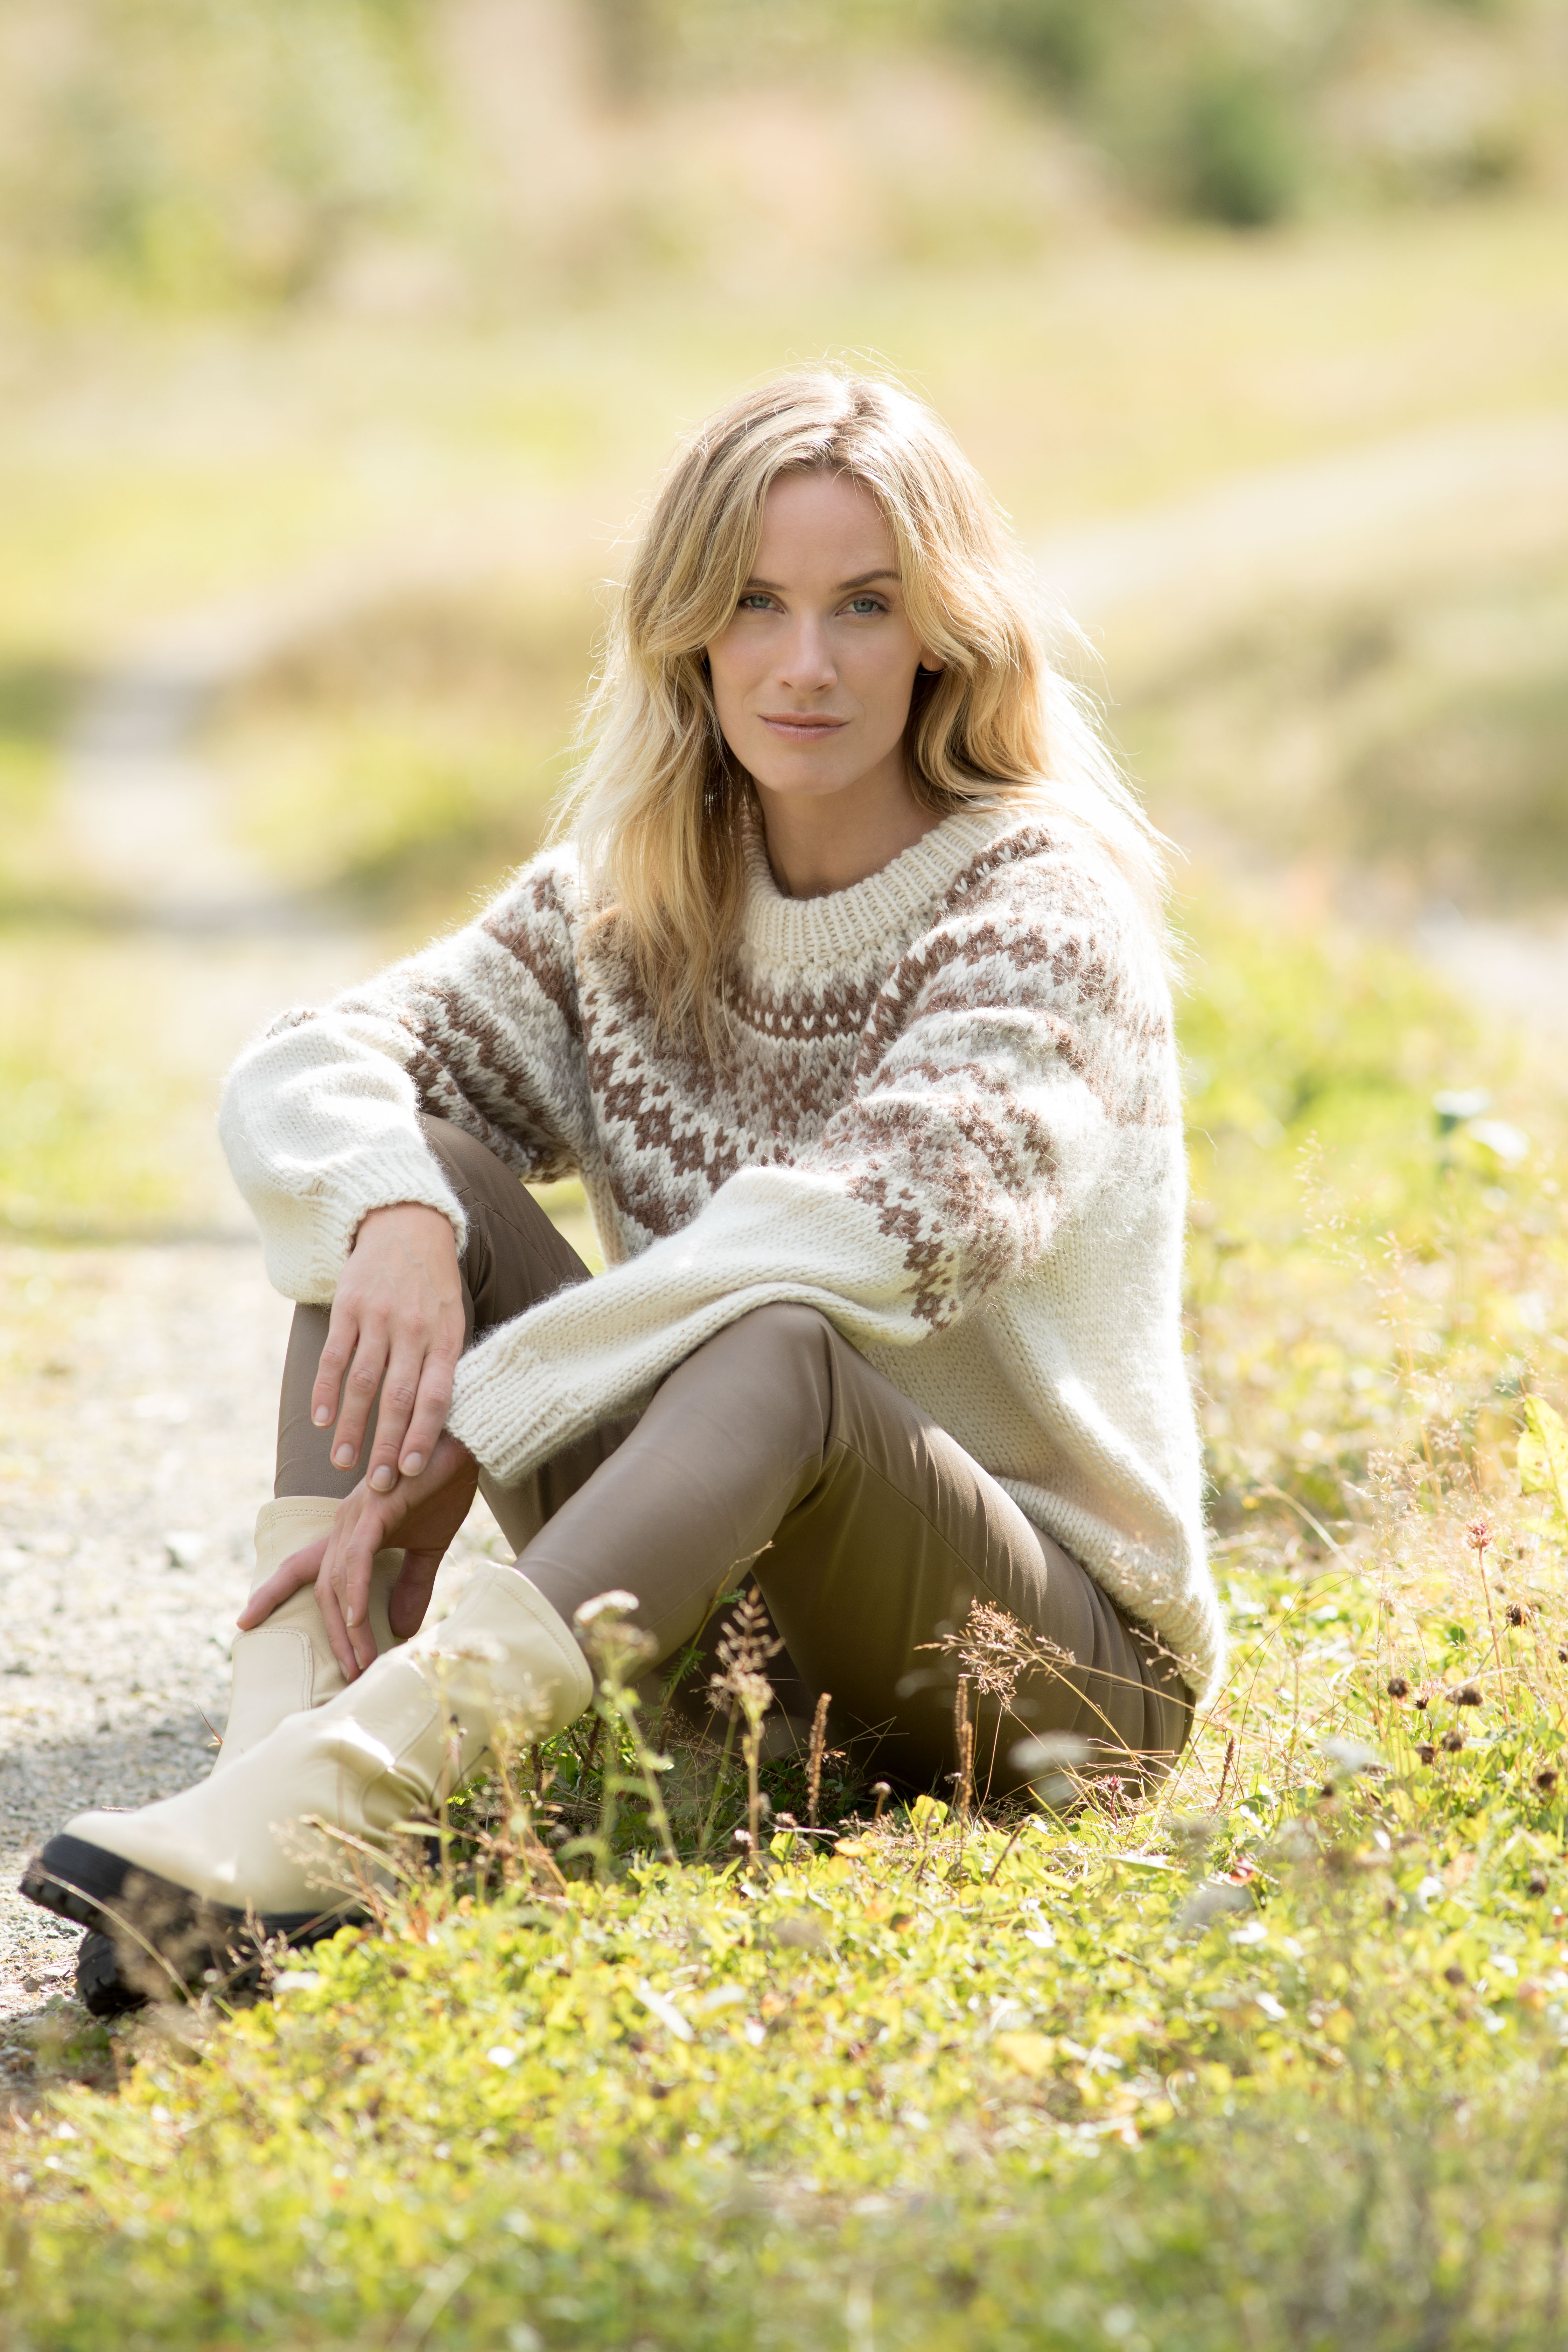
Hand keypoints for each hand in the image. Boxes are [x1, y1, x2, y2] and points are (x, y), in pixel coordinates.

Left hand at [238, 1433, 480, 1679]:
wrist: (468, 1443)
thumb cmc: (444, 1487)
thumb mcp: (428, 1548)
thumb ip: (411, 1586)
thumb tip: (400, 1629)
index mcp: (349, 1531)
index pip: (300, 1568)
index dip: (270, 1593)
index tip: (244, 1622)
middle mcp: (343, 1524)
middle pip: (321, 1589)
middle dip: (331, 1635)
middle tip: (347, 1673)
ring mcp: (357, 1516)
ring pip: (338, 1582)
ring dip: (349, 1627)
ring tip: (363, 1663)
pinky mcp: (377, 1510)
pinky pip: (357, 1559)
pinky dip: (356, 1591)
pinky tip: (360, 1620)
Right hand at [314, 1201, 464, 1494]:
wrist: (407, 1225)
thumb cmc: (434, 1286)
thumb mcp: (454, 1320)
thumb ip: (445, 1365)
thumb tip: (443, 1424)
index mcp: (446, 1337)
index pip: (437, 1396)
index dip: (424, 1435)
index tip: (412, 1471)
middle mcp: (414, 1329)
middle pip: (399, 1398)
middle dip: (387, 1444)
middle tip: (377, 1484)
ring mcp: (379, 1317)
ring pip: (364, 1382)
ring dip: (352, 1427)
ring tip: (343, 1462)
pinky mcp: (349, 1306)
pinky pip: (336, 1355)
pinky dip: (326, 1390)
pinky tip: (322, 1420)